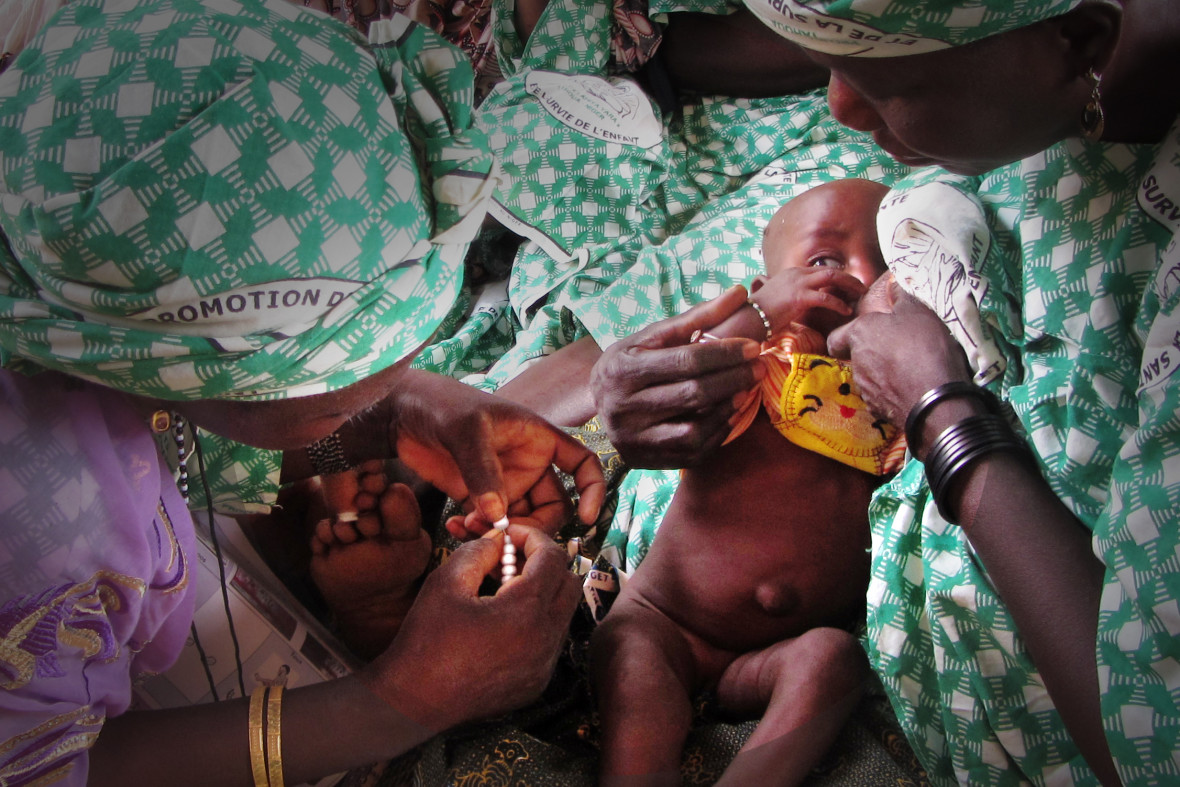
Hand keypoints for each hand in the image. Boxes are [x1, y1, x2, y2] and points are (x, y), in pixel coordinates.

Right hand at [359, 525, 581, 731]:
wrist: (413, 702)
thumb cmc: (426, 642)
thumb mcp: (446, 583)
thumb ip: (479, 551)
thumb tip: (499, 539)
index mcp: (526, 611)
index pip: (554, 557)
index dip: (533, 538)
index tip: (511, 535)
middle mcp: (545, 639)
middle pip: (570, 583)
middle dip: (545, 563)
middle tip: (513, 559)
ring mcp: (544, 665)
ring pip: (563, 613)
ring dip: (543, 592)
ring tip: (504, 590)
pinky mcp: (537, 682)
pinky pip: (551, 641)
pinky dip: (537, 622)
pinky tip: (503, 622)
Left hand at [391, 370, 604, 535]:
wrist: (400, 411)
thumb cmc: (441, 404)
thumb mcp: (466, 431)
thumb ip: (483, 472)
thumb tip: (499, 516)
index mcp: (538, 439)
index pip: (582, 464)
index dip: (592, 490)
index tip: (587, 518)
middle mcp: (527, 464)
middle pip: (552, 507)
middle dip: (535, 526)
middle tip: (507, 537)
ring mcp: (503, 483)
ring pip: (520, 521)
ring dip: (501, 534)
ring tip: (470, 529)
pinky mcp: (477, 497)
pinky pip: (490, 525)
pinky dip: (477, 533)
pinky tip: (456, 528)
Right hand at [589, 286, 763, 467]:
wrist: (596, 402)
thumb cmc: (630, 362)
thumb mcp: (652, 336)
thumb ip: (696, 317)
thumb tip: (739, 292)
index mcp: (623, 369)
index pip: (684, 360)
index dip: (723, 353)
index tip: (752, 345)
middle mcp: (624, 407)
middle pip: (692, 394)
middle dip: (733, 379)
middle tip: (759, 366)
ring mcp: (634, 438)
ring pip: (694, 429)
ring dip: (727, 408)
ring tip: (746, 390)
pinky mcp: (646, 460)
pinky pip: (692, 451)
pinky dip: (717, 432)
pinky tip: (730, 413)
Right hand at [748, 266, 867, 336]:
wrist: (750, 317)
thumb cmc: (761, 312)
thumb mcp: (778, 298)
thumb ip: (792, 296)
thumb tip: (800, 306)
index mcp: (792, 273)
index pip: (821, 271)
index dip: (838, 278)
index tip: (849, 286)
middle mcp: (797, 274)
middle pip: (831, 270)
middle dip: (850, 278)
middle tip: (862, 288)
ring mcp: (798, 283)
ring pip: (832, 277)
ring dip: (850, 285)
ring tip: (860, 295)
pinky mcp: (799, 297)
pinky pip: (826, 298)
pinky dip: (839, 304)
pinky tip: (846, 311)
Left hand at [827, 289, 972, 427]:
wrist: (935, 396)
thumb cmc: (924, 346)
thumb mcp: (917, 311)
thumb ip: (901, 297)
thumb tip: (893, 286)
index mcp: (860, 335)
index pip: (836, 338)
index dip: (844, 337)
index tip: (858, 336)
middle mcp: (856, 362)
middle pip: (855, 357)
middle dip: (871, 354)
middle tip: (896, 350)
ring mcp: (865, 388)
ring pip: (867, 377)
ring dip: (882, 373)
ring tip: (908, 370)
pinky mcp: (877, 409)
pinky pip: (881, 397)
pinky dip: (891, 392)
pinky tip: (911, 388)